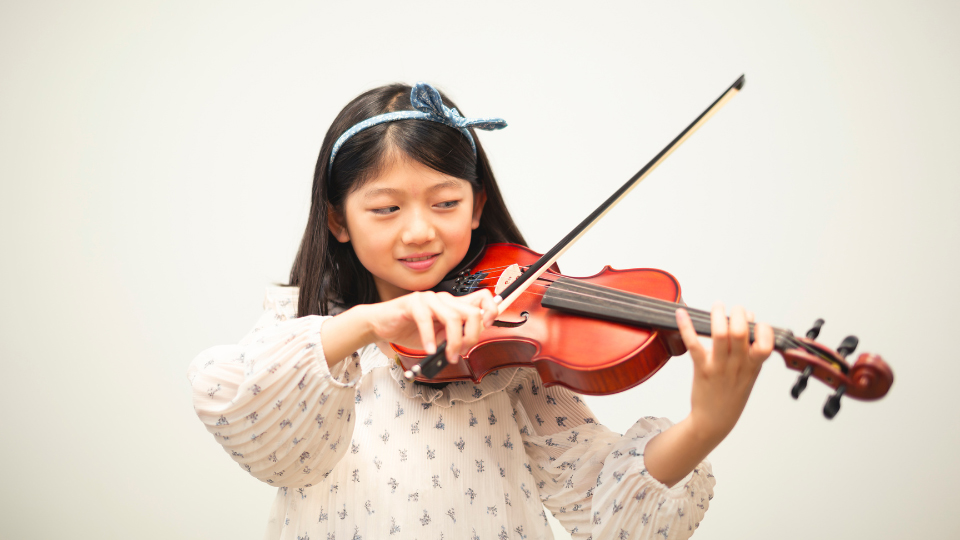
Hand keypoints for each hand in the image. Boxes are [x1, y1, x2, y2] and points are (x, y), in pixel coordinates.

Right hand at [367, 289, 498, 362]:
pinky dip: (430, 338)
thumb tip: (470, 342)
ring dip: (454, 342)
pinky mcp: (412, 303)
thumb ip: (455, 336)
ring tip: (447, 356)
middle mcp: (444, 299)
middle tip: (461, 352)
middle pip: (473, 312)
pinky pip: (426, 320)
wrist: (380, 325)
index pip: (482, 298)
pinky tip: (429, 349)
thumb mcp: (438, 337)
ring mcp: (429, 299)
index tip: (487, 326)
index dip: (491, 310)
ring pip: (454, 317)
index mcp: (452, 305)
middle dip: (472, 337)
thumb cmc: (408, 329)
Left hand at [676, 303, 774, 445]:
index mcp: (753, 366)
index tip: (753, 321)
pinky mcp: (702, 369)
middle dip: (738, 314)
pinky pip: (694, 344)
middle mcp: (738, 365)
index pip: (765, 344)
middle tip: (734, 309)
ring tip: (717, 306)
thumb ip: (751, 349)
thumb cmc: (732, 394)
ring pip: (720, 335)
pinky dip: (686, 326)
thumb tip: (748, 318)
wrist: (714, 421)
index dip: (761, 328)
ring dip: (717, 316)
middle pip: (740, 332)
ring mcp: (719, 367)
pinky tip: (681, 314)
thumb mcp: (750, 374)